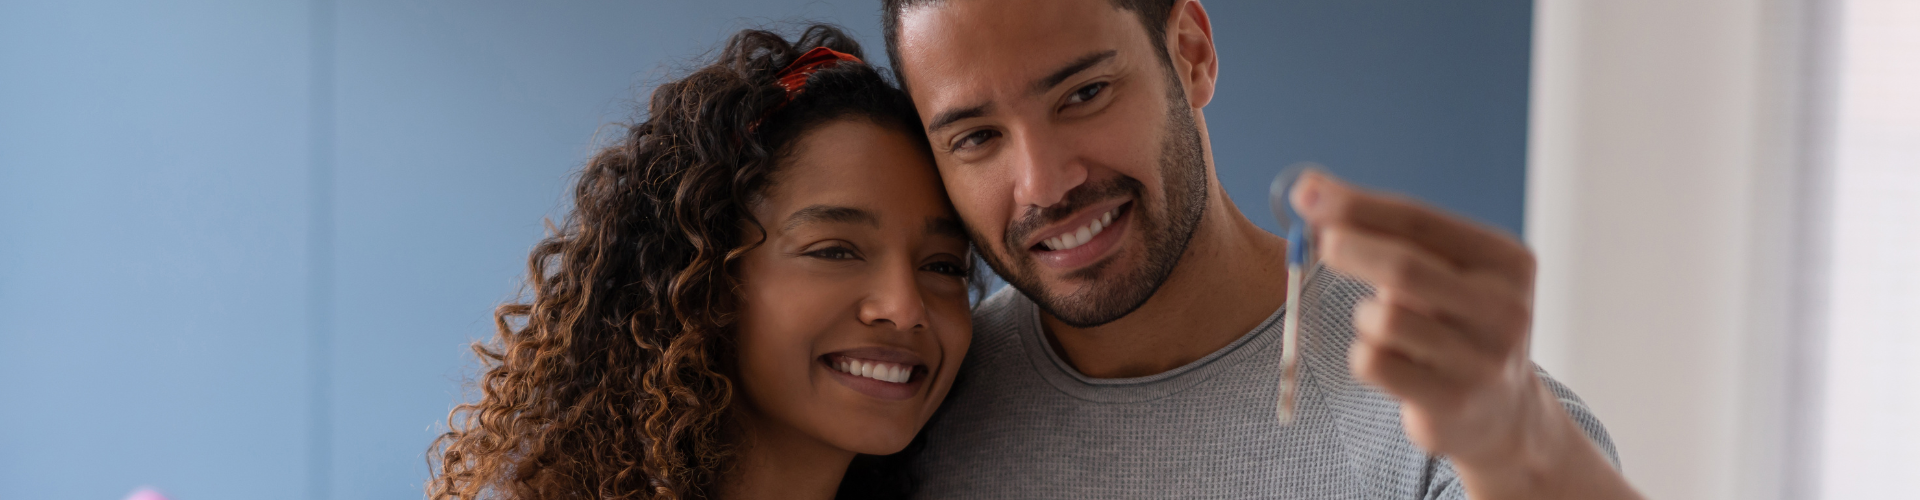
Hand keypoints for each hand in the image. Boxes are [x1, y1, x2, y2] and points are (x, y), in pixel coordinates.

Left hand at [1292, 171, 1640, 498]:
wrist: (1502, 412)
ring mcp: (1481, 360)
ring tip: (1382, 325)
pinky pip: (1374, 362)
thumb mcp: (1443, 270)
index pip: (1420, 222)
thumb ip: (1386, 230)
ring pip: (1385, 320)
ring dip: (1365, 316)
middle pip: (1404, 267)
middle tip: (1317, 243)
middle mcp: (1505, 309)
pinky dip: (1363, 353)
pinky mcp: (1451, 402)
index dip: (1358, 206)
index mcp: (1508, 262)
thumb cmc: (1456, 322)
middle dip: (1350, 248)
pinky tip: (1386, 358)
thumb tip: (1309, 187)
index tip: (1306, 193)